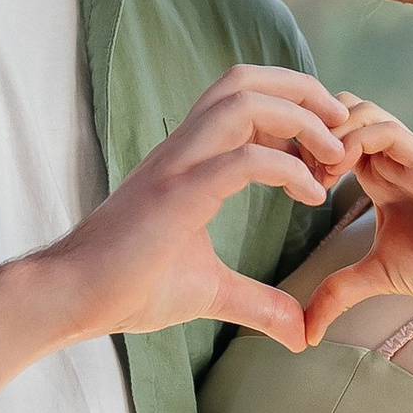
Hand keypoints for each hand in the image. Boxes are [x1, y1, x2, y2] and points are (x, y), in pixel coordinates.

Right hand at [47, 67, 352, 351]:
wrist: (71, 298)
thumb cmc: (128, 288)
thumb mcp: (210, 292)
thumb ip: (257, 302)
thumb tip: (300, 332)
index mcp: (188, 158)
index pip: (243, 97)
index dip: (293, 106)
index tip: (326, 148)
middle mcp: (182, 149)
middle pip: (245, 80)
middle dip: (302, 90)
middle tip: (341, 126)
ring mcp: (177, 166)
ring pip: (243, 102)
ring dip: (300, 118)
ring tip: (332, 154)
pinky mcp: (177, 195)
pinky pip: (241, 159)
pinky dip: (286, 167)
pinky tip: (311, 194)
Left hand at [301, 104, 412, 347]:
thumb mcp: (377, 276)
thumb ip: (338, 292)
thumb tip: (304, 333)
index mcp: (378, 174)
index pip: (330, 133)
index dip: (298, 146)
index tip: (280, 181)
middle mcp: (392, 157)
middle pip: (337, 108)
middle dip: (305, 132)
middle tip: (289, 172)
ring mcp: (411, 155)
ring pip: (358, 109)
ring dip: (325, 134)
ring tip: (312, 176)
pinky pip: (385, 129)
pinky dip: (352, 141)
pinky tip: (335, 174)